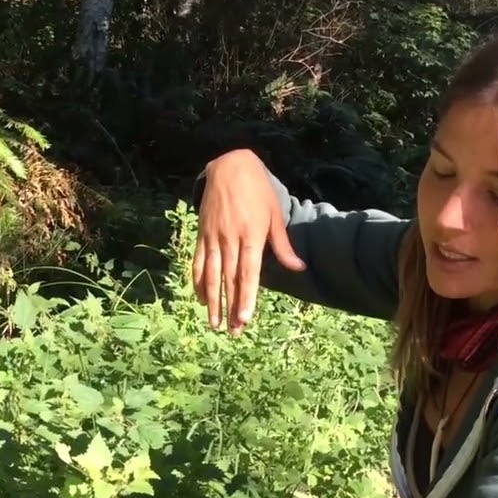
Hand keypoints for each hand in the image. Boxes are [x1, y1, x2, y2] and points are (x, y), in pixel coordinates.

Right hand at [192, 149, 304, 333]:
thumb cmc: (258, 191)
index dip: (246, 296)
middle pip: (229, 279)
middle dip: (231, 307)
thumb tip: (298, 267)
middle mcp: (230, 238)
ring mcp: (213, 236)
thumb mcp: (274, 214)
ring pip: (211, 274)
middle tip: (233, 331)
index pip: (248, 272)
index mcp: (251, 234)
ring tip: (214, 323)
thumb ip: (282, 245)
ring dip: (213, 301)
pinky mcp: (202, 234)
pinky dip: (198, 282)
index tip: (245, 317)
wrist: (229, 166)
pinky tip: (201, 299)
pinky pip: (198, 262)